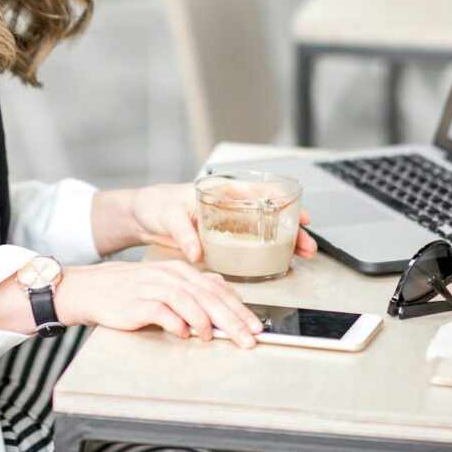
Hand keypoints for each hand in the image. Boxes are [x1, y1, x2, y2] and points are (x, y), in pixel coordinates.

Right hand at [57, 260, 263, 347]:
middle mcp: (170, 275)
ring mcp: (153, 286)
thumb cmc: (134, 291)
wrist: (95, 289)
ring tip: (213, 336)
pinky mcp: (137, 301)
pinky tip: (183, 333)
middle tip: (247, 338)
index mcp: (182, 272)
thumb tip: (224, 299)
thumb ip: (194, 290)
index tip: (256, 327)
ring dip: (203, 319)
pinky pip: (160, 310)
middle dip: (231, 319)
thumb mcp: (167, 285)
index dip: (239, 309)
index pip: (218, 290)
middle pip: (207, 296)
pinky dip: (174, 322)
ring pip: (186, 299)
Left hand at [91, 183, 319, 262]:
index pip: (259, 191)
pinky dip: (268, 250)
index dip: (283, 200)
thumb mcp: (168, 215)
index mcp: (221, 191)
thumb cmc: (155, 204)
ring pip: (265, 229)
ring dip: (285, 241)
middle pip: (269, 213)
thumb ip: (184, 233)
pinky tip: (281, 260)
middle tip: (308, 245)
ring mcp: (228, 222)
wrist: (142, 216)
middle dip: (292, 228)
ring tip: (303, 255)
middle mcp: (229, 205)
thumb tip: (196, 252)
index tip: (299, 214)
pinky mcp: (222, 239)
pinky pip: (251, 243)